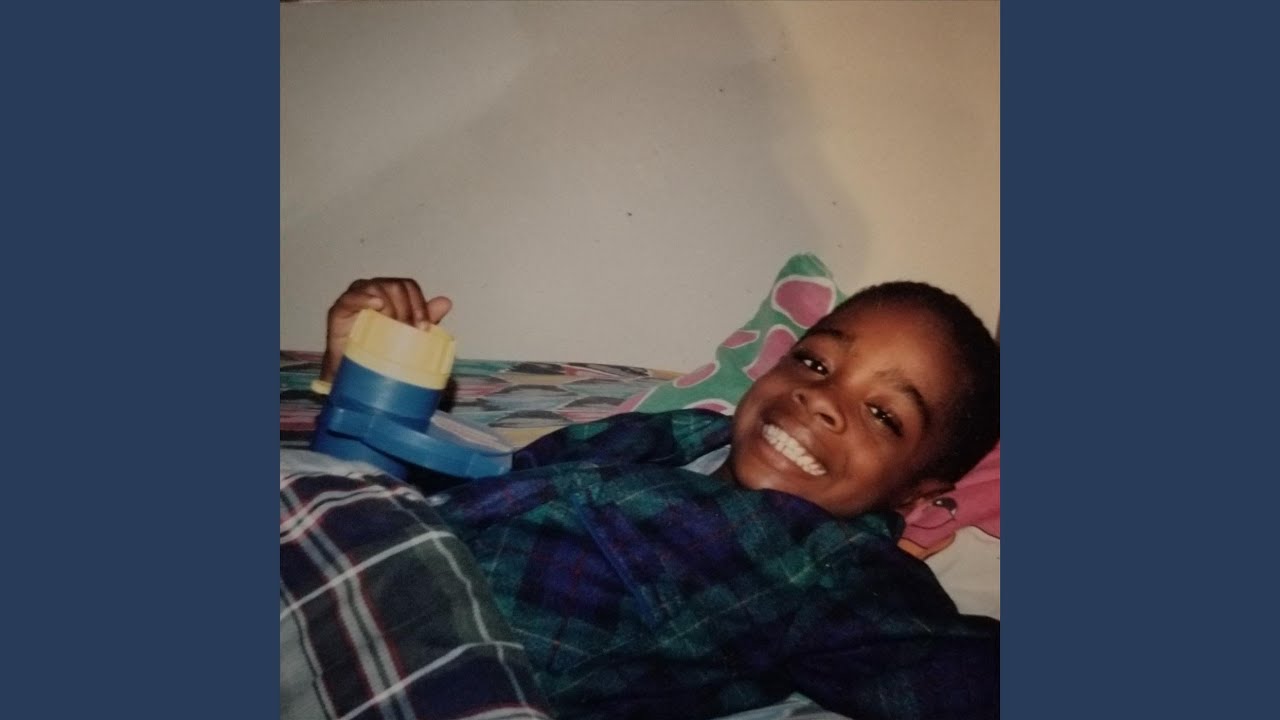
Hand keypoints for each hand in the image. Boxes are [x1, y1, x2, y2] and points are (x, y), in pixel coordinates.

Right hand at [320, 278, 452, 381]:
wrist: (356, 371)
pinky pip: (351, 297)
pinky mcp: (340, 309)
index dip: (419, 303)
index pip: (409, 286)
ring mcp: (356, 297)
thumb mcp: (408, 335)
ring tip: (393, 326)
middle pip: (396, 286)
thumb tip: (446, 302)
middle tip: (410, 331)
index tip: (424, 327)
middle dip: (407, 309)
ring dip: (390, 307)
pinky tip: (376, 304)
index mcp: (391, 293)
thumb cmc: (382, 349)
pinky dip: (364, 298)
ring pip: (377, 288)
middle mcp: (374, 290)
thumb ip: (425, 317)